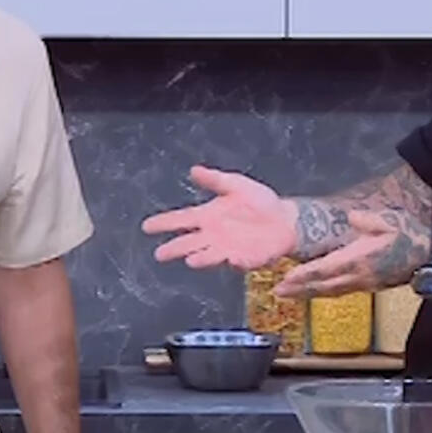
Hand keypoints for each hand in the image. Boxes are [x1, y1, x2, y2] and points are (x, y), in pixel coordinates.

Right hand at [141, 166, 297, 269]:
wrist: (285, 218)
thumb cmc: (260, 201)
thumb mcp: (236, 184)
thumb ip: (215, 180)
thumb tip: (193, 170)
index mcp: (208, 216)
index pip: (181, 220)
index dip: (164, 223)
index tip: (146, 227)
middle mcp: (213, 235)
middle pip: (189, 243)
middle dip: (175, 248)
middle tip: (160, 254)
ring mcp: (228, 249)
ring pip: (209, 255)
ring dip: (201, 258)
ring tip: (190, 260)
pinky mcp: (245, 259)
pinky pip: (238, 262)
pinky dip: (234, 262)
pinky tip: (229, 260)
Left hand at [274, 209, 430, 297]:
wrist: (431, 259)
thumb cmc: (409, 237)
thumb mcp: (389, 221)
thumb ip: (367, 220)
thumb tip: (352, 217)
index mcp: (360, 258)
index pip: (326, 268)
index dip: (305, 275)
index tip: (286, 277)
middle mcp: (359, 275)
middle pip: (323, 285)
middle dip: (299, 289)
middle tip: (277, 292)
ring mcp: (363, 284)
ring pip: (330, 292)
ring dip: (308, 294)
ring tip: (288, 294)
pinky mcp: (368, 287)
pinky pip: (340, 292)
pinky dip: (323, 293)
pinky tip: (313, 291)